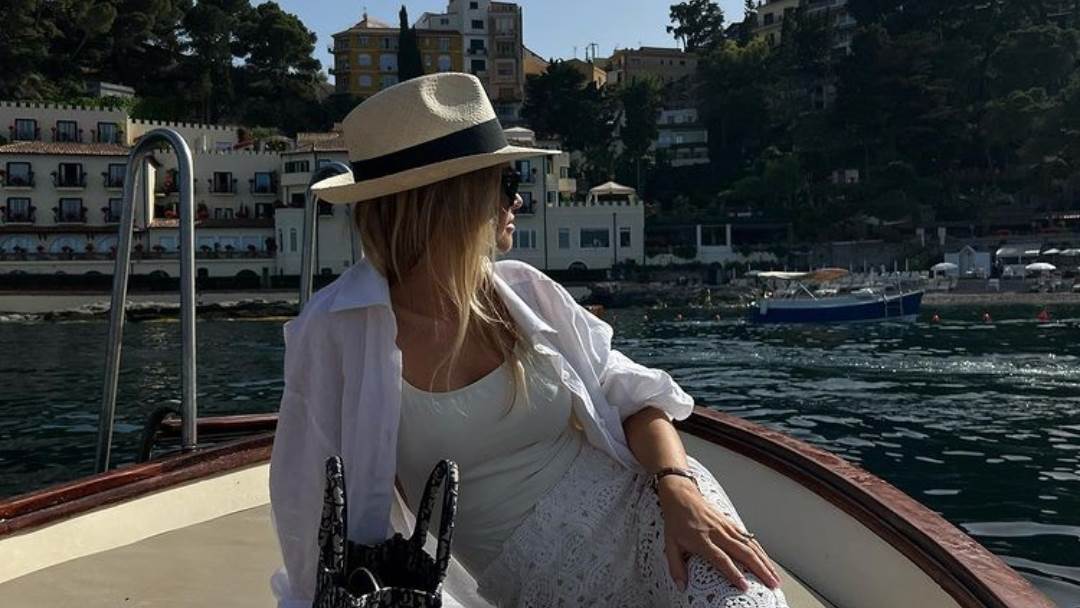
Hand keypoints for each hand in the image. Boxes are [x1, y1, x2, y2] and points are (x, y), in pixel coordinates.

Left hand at [657, 476, 781, 592]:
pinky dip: (761, 551)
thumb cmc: (676, 521)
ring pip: (750, 546)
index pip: (721, 558)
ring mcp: (727, 527)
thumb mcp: (669, 544)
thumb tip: (681, 587)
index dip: (733, 573)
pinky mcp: (731, 524)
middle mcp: (717, 533)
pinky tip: (768, 561)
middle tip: (771, 584)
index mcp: (702, 540)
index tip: (744, 586)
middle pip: (743, 552)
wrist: (681, 496)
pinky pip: (749, 539)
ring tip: (775, 577)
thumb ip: (676, 567)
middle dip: (760, 570)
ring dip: (765, 562)